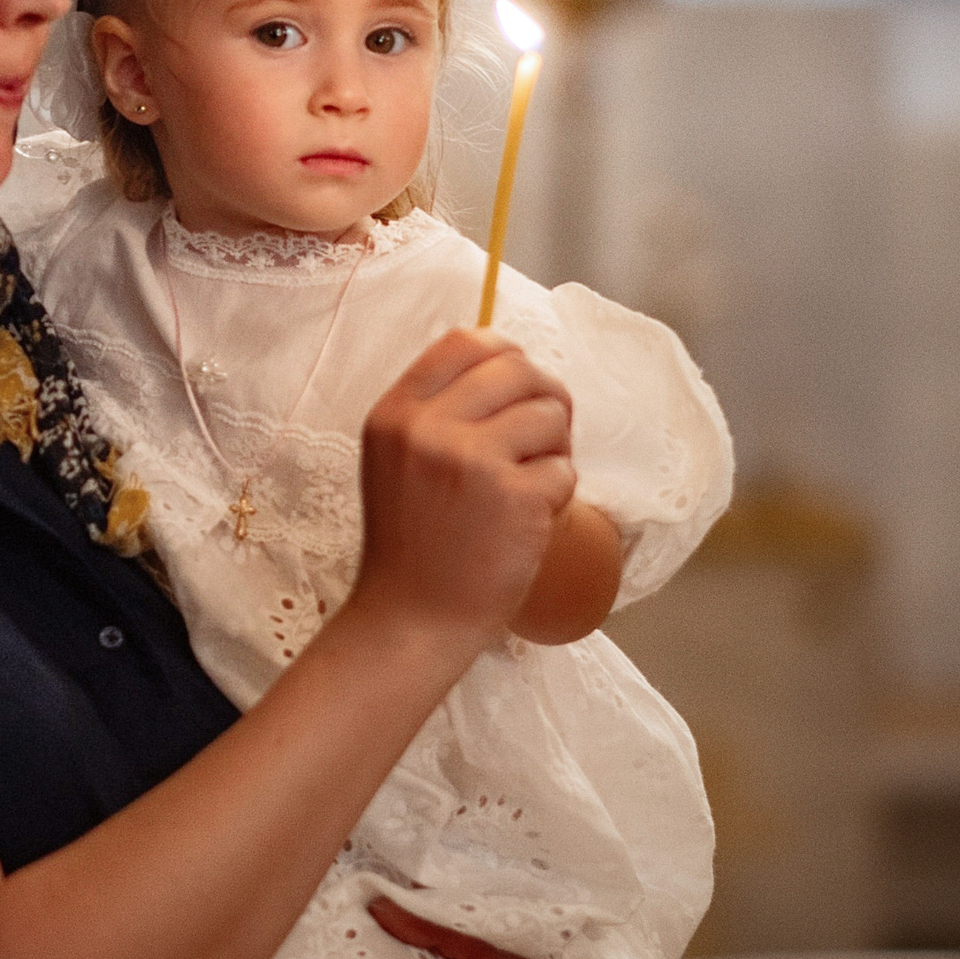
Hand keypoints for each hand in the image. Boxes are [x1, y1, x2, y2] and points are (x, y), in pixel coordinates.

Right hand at [350, 329, 574, 650]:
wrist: (413, 617)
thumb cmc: (412, 542)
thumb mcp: (398, 459)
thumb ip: (437, 411)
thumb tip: (511, 363)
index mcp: (395, 413)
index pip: (464, 341)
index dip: (505, 354)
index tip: (519, 386)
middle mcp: (427, 429)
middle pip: (518, 369)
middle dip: (545, 397)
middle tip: (544, 436)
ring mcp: (471, 461)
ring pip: (550, 415)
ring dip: (554, 448)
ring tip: (528, 484)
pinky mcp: (515, 497)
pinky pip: (565, 469)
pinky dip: (557, 496)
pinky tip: (527, 521)